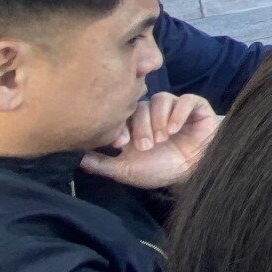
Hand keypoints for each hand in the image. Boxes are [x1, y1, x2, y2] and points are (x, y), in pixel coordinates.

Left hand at [81, 93, 219, 188]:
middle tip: (147, 146)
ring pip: (161, 99)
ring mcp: (175, 109)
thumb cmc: (160, 170)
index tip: (123, 145)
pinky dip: (179, 113)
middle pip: (142, 105)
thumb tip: (76, 158)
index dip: (123, 126)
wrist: (194, 172)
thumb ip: (102, 164)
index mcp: (137, 124)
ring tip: (163, 139)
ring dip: (159, 120)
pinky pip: (186, 100)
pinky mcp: (195, 107)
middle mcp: (155, 113)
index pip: (124, 112)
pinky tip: (175, 130)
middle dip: (142, 126)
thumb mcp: (125, 170)